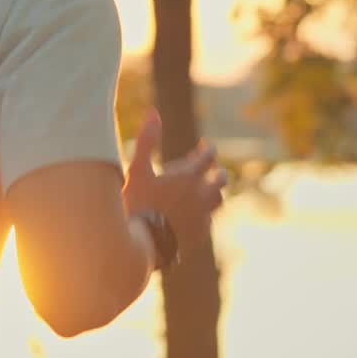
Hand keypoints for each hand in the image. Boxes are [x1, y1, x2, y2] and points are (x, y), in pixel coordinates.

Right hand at [122, 108, 227, 258]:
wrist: (141, 245)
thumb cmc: (136, 204)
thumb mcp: (137, 169)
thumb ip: (147, 140)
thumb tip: (153, 112)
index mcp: (188, 177)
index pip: (208, 157)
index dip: (206, 150)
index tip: (203, 147)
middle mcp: (202, 196)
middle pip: (220, 179)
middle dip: (216, 170)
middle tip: (207, 168)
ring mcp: (203, 217)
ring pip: (218, 200)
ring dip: (213, 191)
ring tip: (202, 190)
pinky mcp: (200, 235)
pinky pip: (208, 220)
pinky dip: (204, 212)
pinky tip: (192, 213)